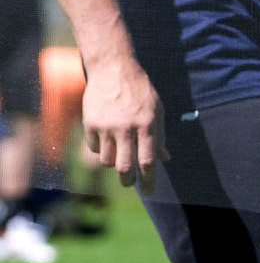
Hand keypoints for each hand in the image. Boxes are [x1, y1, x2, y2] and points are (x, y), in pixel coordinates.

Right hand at [82, 57, 167, 193]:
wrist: (113, 70)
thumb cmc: (140, 92)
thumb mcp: (157, 110)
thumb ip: (160, 136)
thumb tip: (165, 159)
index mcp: (147, 125)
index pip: (148, 161)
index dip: (149, 180)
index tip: (149, 192)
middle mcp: (126, 128)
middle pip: (125, 167)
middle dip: (128, 181)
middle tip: (130, 183)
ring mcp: (106, 126)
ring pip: (107, 161)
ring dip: (114, 163)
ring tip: (120, 154)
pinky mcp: (90, 124)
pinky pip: (95, 148)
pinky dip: (102, 149)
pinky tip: (107, 138)